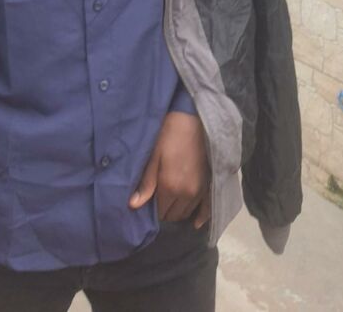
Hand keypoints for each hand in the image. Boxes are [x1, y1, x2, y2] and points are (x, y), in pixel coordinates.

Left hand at [129, 111, 210, 226]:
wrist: (193, 119)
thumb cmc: (168, 134)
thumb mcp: (153, 155)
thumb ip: (146, 183)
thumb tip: (133, 206)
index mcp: (170, 187)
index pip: (159, 213)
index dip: (152, 208)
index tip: (149, 200)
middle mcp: (187, 194)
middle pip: (173, 215)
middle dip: (164, 210)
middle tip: (158, 198)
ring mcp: (201, 191)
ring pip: (186, 212)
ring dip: (178, 210)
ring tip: (171, 199)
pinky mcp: (210, 185)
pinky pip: (206, 209)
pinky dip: (201, 217)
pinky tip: (196, 223)